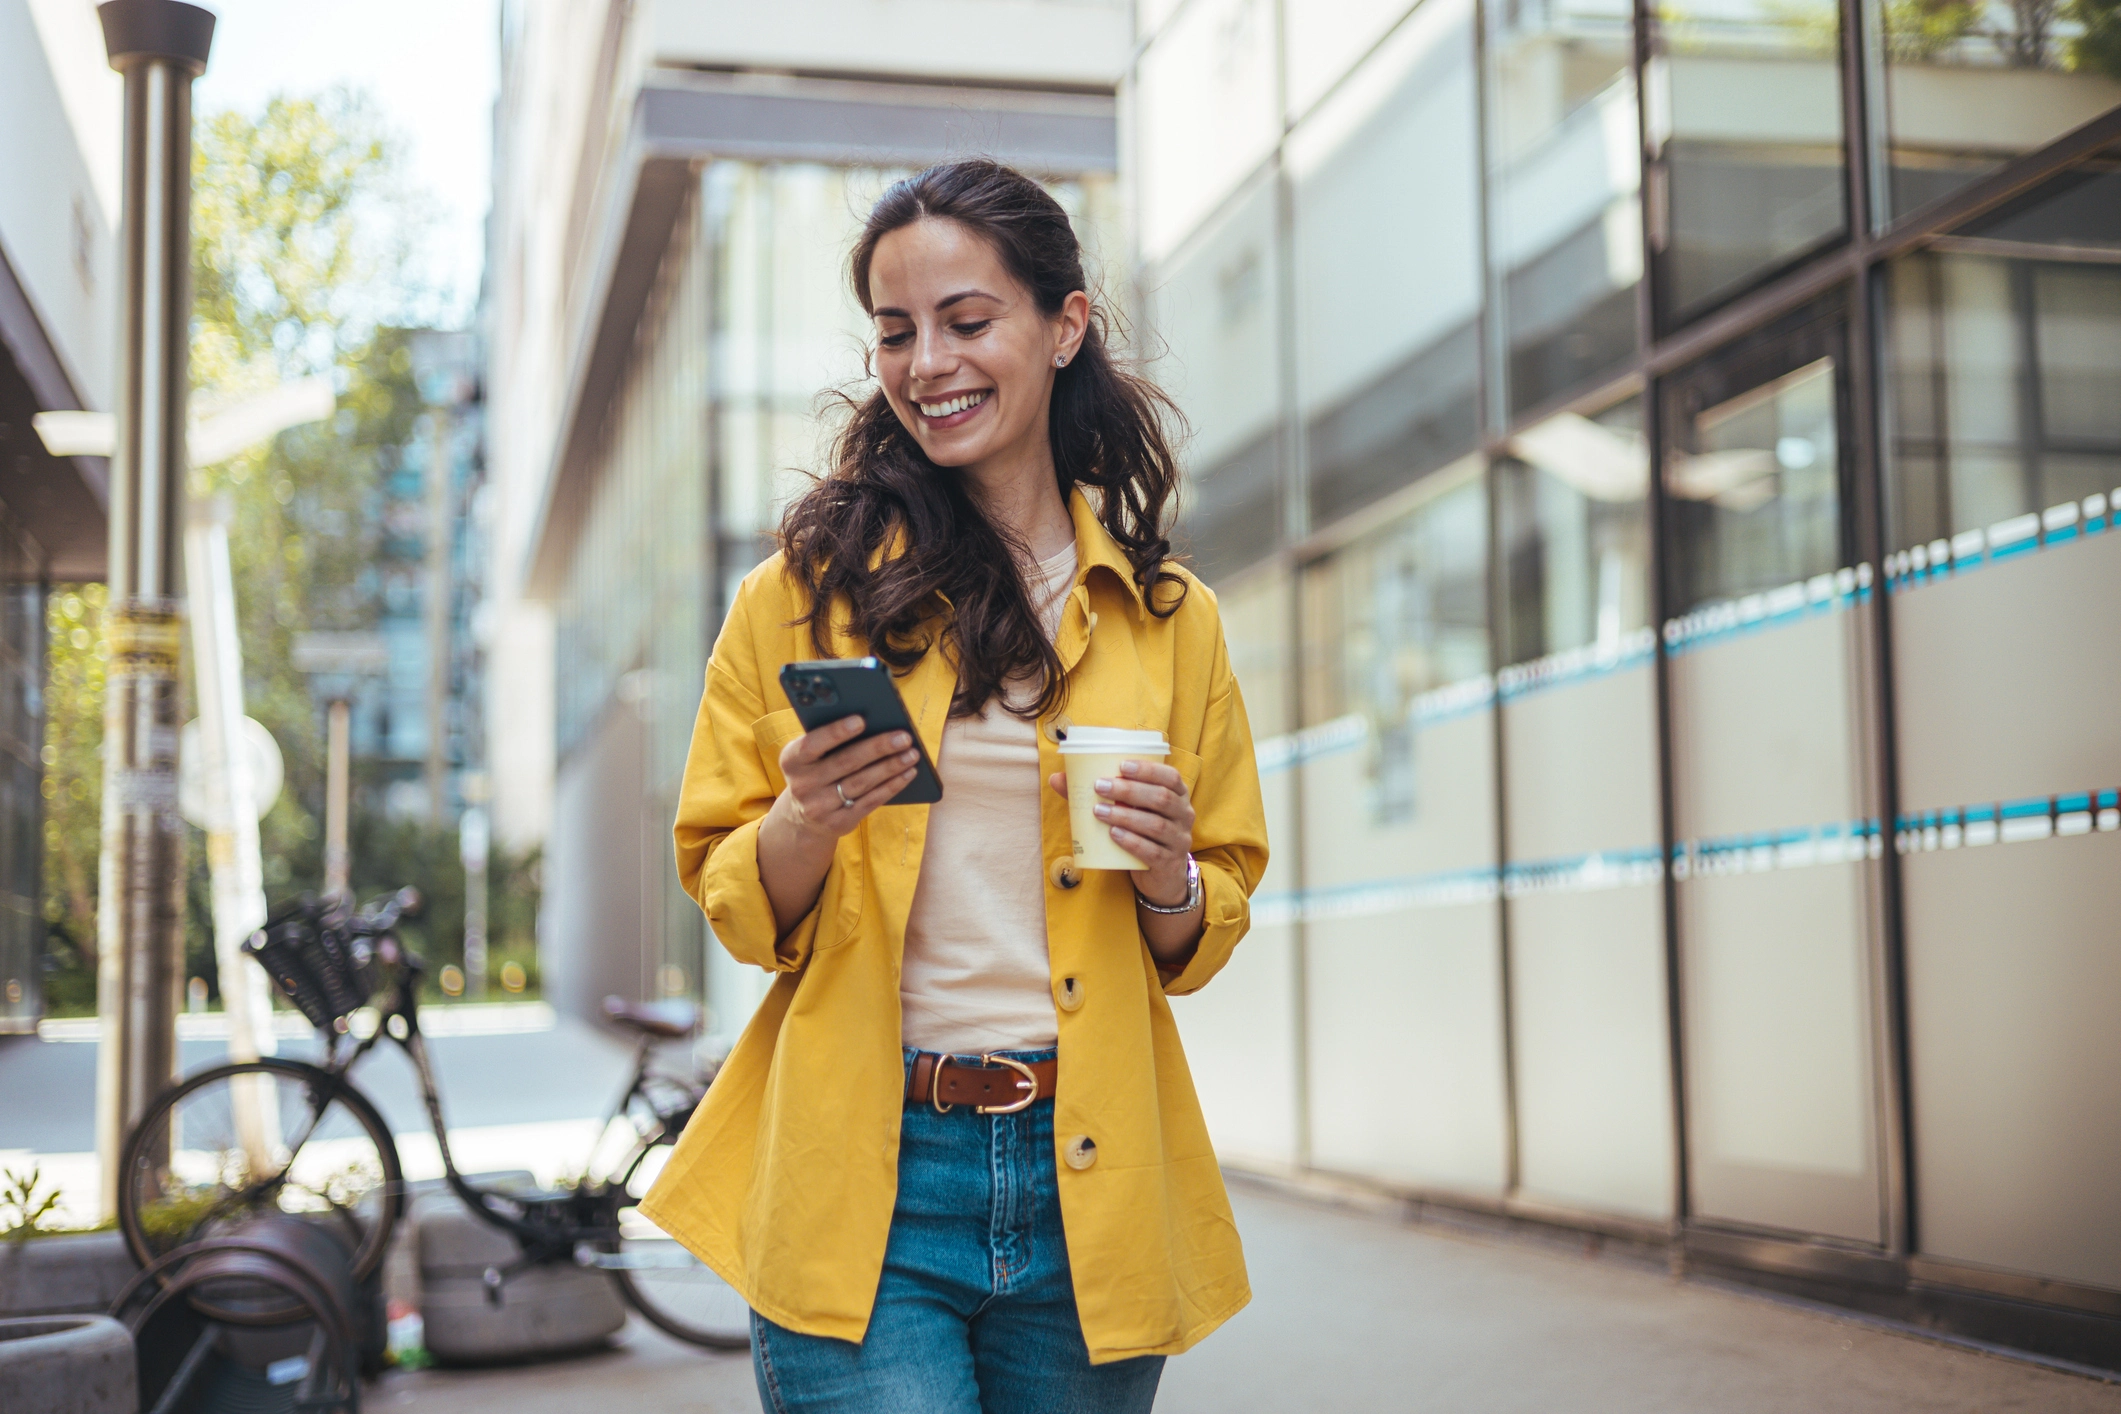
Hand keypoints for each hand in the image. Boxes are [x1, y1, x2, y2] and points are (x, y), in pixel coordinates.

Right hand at [777, 716, 921, 842]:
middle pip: (845, 763)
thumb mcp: (810, 756)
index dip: (836, 732)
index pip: (811, 744)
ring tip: (911, 754)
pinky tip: (907, 774)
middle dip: (878, 748)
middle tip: (904, 737)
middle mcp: (802, 785)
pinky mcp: (838, 823)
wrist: (802, 816)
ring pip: (861, 783)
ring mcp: (819, 807)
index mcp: (791, 760)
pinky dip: (891, 786)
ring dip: (890, 768)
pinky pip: (870, 802)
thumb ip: (829, 740)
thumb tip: (873, 722)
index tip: (861, 720)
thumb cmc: (815, 770)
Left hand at [1045, 759, 1196, 907]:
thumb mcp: (1129, 811)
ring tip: (1100, 812)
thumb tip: (1057, 778)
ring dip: (1125, 816)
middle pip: (1161, 798)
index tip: (1121, 765)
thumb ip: (1098, 795)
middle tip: (1100, 787)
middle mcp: (1183, 815)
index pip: (1170, 777)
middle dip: (1129, 790)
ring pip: (1156, 825)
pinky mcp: (1170, 863)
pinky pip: (1152, 851)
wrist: (1162, 875)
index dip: (1148, 770)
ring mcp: (1179, 840)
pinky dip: (1132, 841)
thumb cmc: (1143, 833)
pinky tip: (1114, 835)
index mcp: (1178, 796)